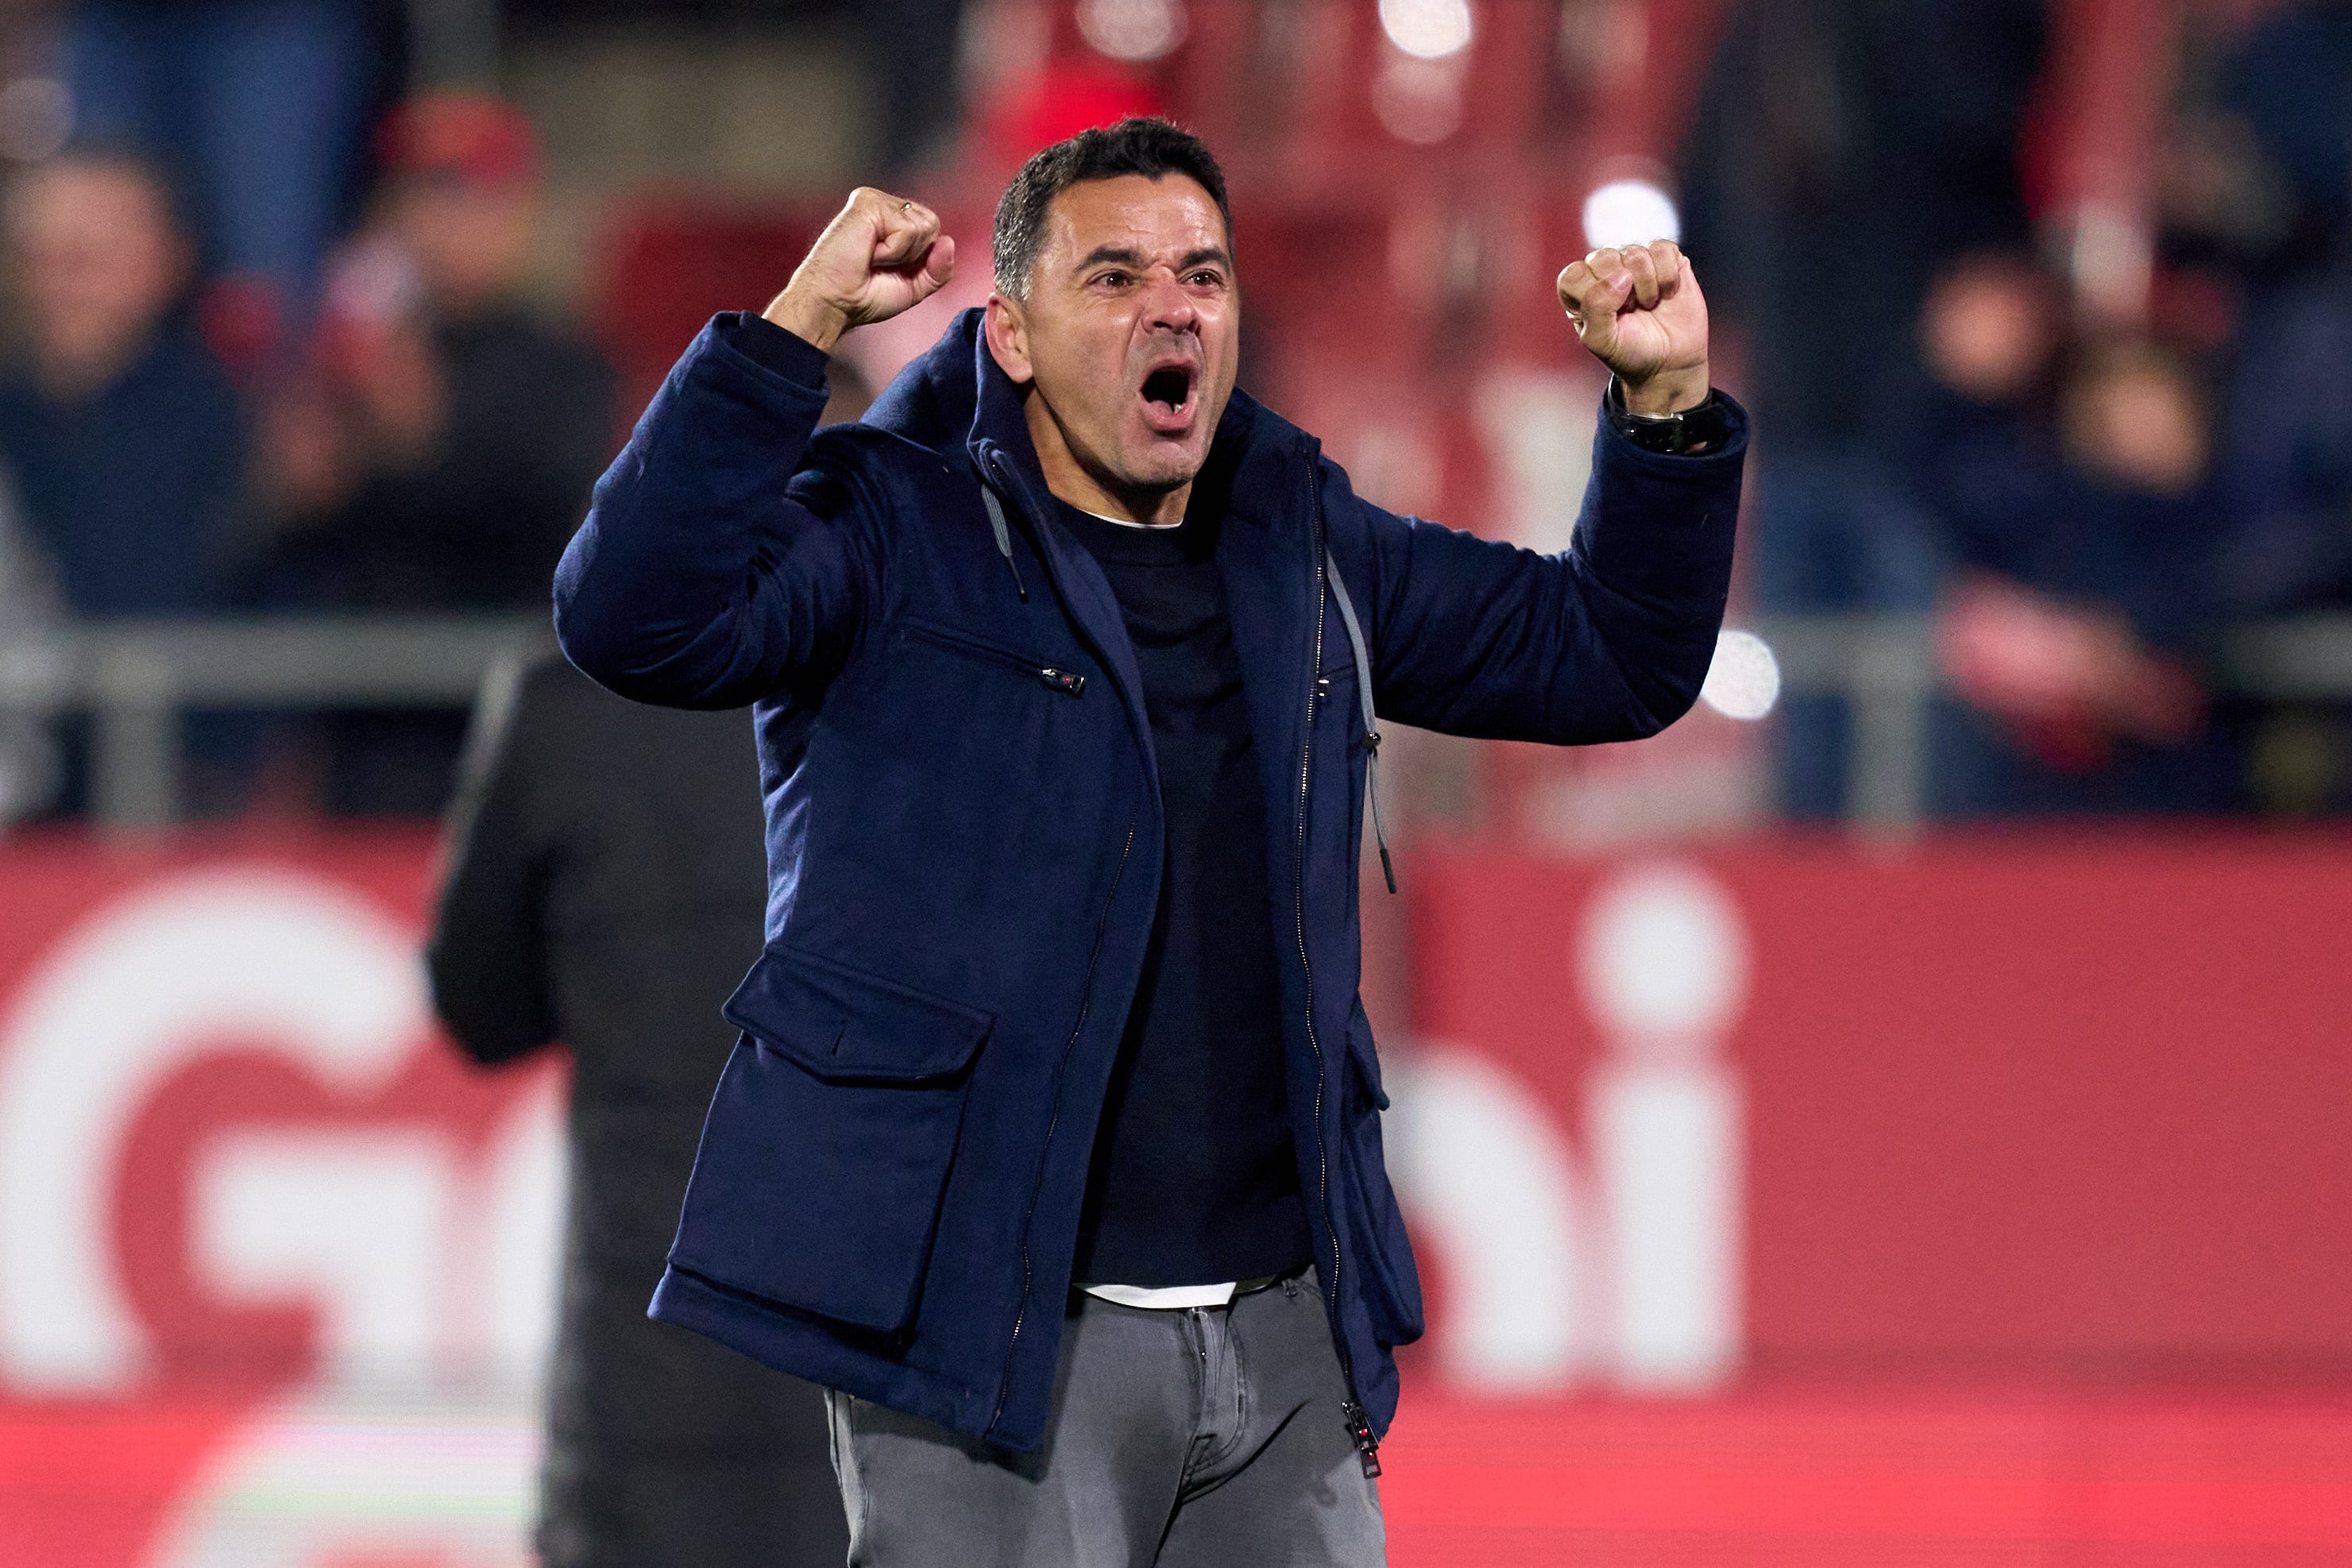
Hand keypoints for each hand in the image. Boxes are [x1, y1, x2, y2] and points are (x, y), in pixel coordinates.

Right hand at [763, 187, 955, 353]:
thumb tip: (949, 242)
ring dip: (901, 254)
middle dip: (913, 255)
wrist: (835, 303)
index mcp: (893, 219)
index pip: (932, 231)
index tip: (889, 270)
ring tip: (872, 258)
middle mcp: (884, 205)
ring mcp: (875, 200)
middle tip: (879, 264)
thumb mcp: (913, 286)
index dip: (920, 259)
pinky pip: (907, 229)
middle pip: (932, 225)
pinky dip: (892, 251)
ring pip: (923, 227)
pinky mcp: (868, 202)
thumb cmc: (864, 296)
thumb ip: (938, 269)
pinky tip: (868, 252)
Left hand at [1557, 240, 1709, 414]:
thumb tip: (1620, 276)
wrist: (1671, 363)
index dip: (1593, 296)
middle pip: (1604, 258)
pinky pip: (1661, 249)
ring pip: (1635, 253)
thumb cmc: (1630, 354)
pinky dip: (1667, 276)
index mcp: (1580, 291)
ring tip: (1649, 305)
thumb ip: (1596, 309)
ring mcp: (1634, 262)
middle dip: (1623, 292)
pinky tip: (1666, 293)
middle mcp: (1604, 271)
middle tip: (1631, 311)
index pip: (1572, 275)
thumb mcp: (1602, 342)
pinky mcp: (1664, 257)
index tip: (1610, 318)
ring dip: (1647, 286)